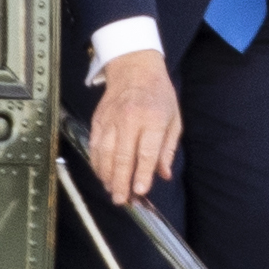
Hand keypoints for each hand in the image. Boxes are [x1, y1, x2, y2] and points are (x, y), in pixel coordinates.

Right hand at [87, 50, 181, 205]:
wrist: (134, 68)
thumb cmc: (158, 94)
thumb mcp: (173, 118)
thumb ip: (167, 149)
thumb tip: (163, 175)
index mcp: (152, 118)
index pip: (145, 151)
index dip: (142, 173)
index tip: (140, 191)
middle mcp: (129, 119)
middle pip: (122, 156)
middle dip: (121, 181)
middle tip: (122, 200)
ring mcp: (110, 119)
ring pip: (104, 153)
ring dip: (107, 175)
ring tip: (112, 191)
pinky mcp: (98, 120)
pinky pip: (94, 146)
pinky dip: (97, 163)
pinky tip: (101, 174)